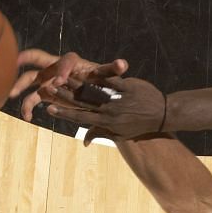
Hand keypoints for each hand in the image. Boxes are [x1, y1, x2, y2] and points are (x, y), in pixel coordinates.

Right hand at [10, 48, 129, 120]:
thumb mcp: (107, 77)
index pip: (66, 60)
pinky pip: (33, 99)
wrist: (96, 95)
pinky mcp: (46, 94)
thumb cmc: (101, 82)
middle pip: (39, 59)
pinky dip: (29, 107)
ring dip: (20, 85)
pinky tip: (28, 118)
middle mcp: (57, 68)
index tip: (61, 81)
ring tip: (11, 94)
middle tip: (17, 60)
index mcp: (73, 62)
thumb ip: (112, 70)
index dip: (62, 69)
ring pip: (30, 78)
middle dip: (27, 58)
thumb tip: (123, 64)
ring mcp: (48, 80)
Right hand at [42, 75, 167, 137]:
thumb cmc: (140, 125)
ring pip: (93, 90)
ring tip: (61, 78)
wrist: (163, 114)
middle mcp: (110, 111)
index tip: (49, 108)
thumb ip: (100, 134)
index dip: (63, 113)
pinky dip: (96, 75)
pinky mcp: (128, 86)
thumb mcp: (121, 134)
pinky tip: (84, 70)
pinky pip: (110, 80)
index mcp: (107, 123)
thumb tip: (84, 142)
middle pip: (82, 102)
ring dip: (76, 84)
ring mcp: (119, 98)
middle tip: (48, 88)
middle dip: (64, 96)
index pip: (80, 118)